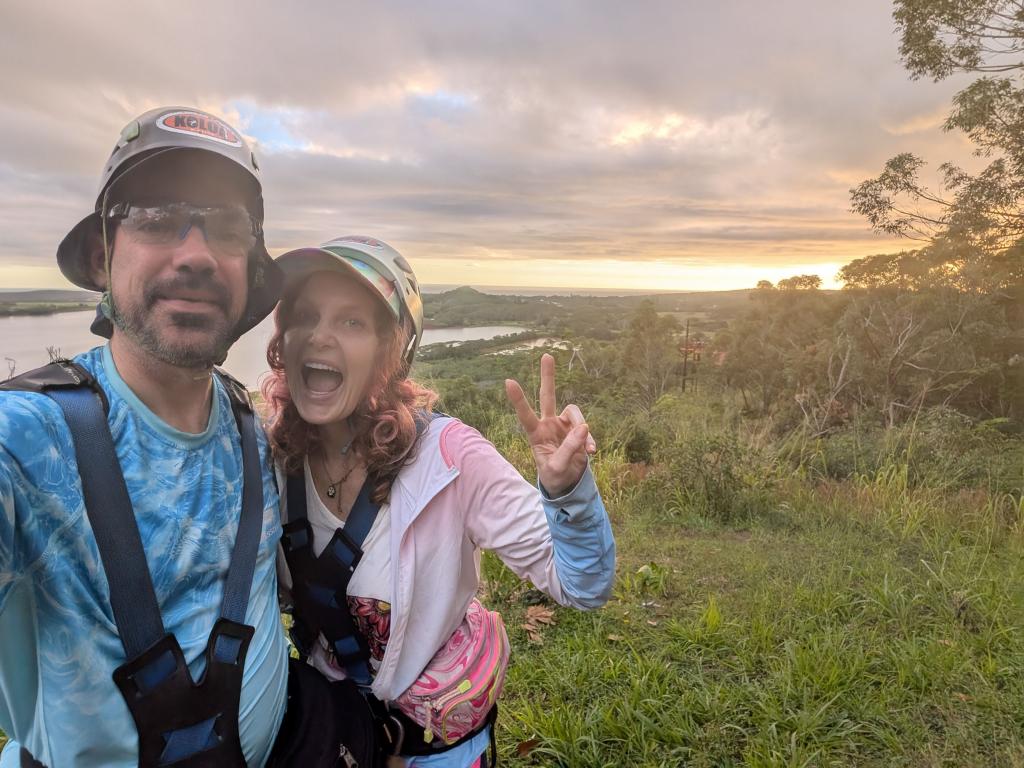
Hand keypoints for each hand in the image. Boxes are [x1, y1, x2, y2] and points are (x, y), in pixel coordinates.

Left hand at [505, 353, 596, 496]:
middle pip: (548, 396)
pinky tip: (591, 452)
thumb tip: (584, 427)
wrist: (566, 483)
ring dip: (582, 429)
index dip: (518, 399)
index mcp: (536, 434)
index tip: (509, 381)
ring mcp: (563, 425)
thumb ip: (569, 448)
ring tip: (588, 449)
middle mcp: (548, 425)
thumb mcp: (558, 467)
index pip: (525, 415)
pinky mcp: (576, 429)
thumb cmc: (554, 476)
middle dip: (548, 377)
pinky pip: (586, 427)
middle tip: (546, 355)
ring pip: (575, 413)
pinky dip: (589, 439)